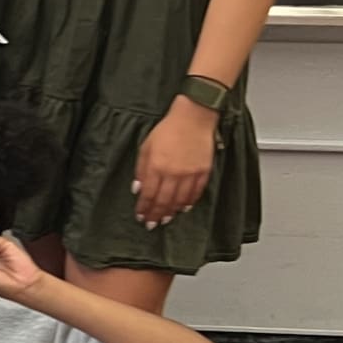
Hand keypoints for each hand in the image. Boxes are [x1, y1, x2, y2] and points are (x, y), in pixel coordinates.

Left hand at [133, 101, 214, 229]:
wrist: (193, 118)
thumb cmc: (167, 130)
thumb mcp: (146, 147)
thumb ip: (141, 170)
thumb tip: (138, 189)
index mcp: (156, 167)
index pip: (149, 195)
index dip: (144, 208)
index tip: (140, 216)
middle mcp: (173, 174)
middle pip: (164, 201)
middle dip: (156, 214)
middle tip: (151, 224)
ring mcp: (190, 174)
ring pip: (180, 200)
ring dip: (171, 211)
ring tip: (165, 219)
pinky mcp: (204, 172)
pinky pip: (196, 192)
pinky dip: (189, 202)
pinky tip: (183, 208)